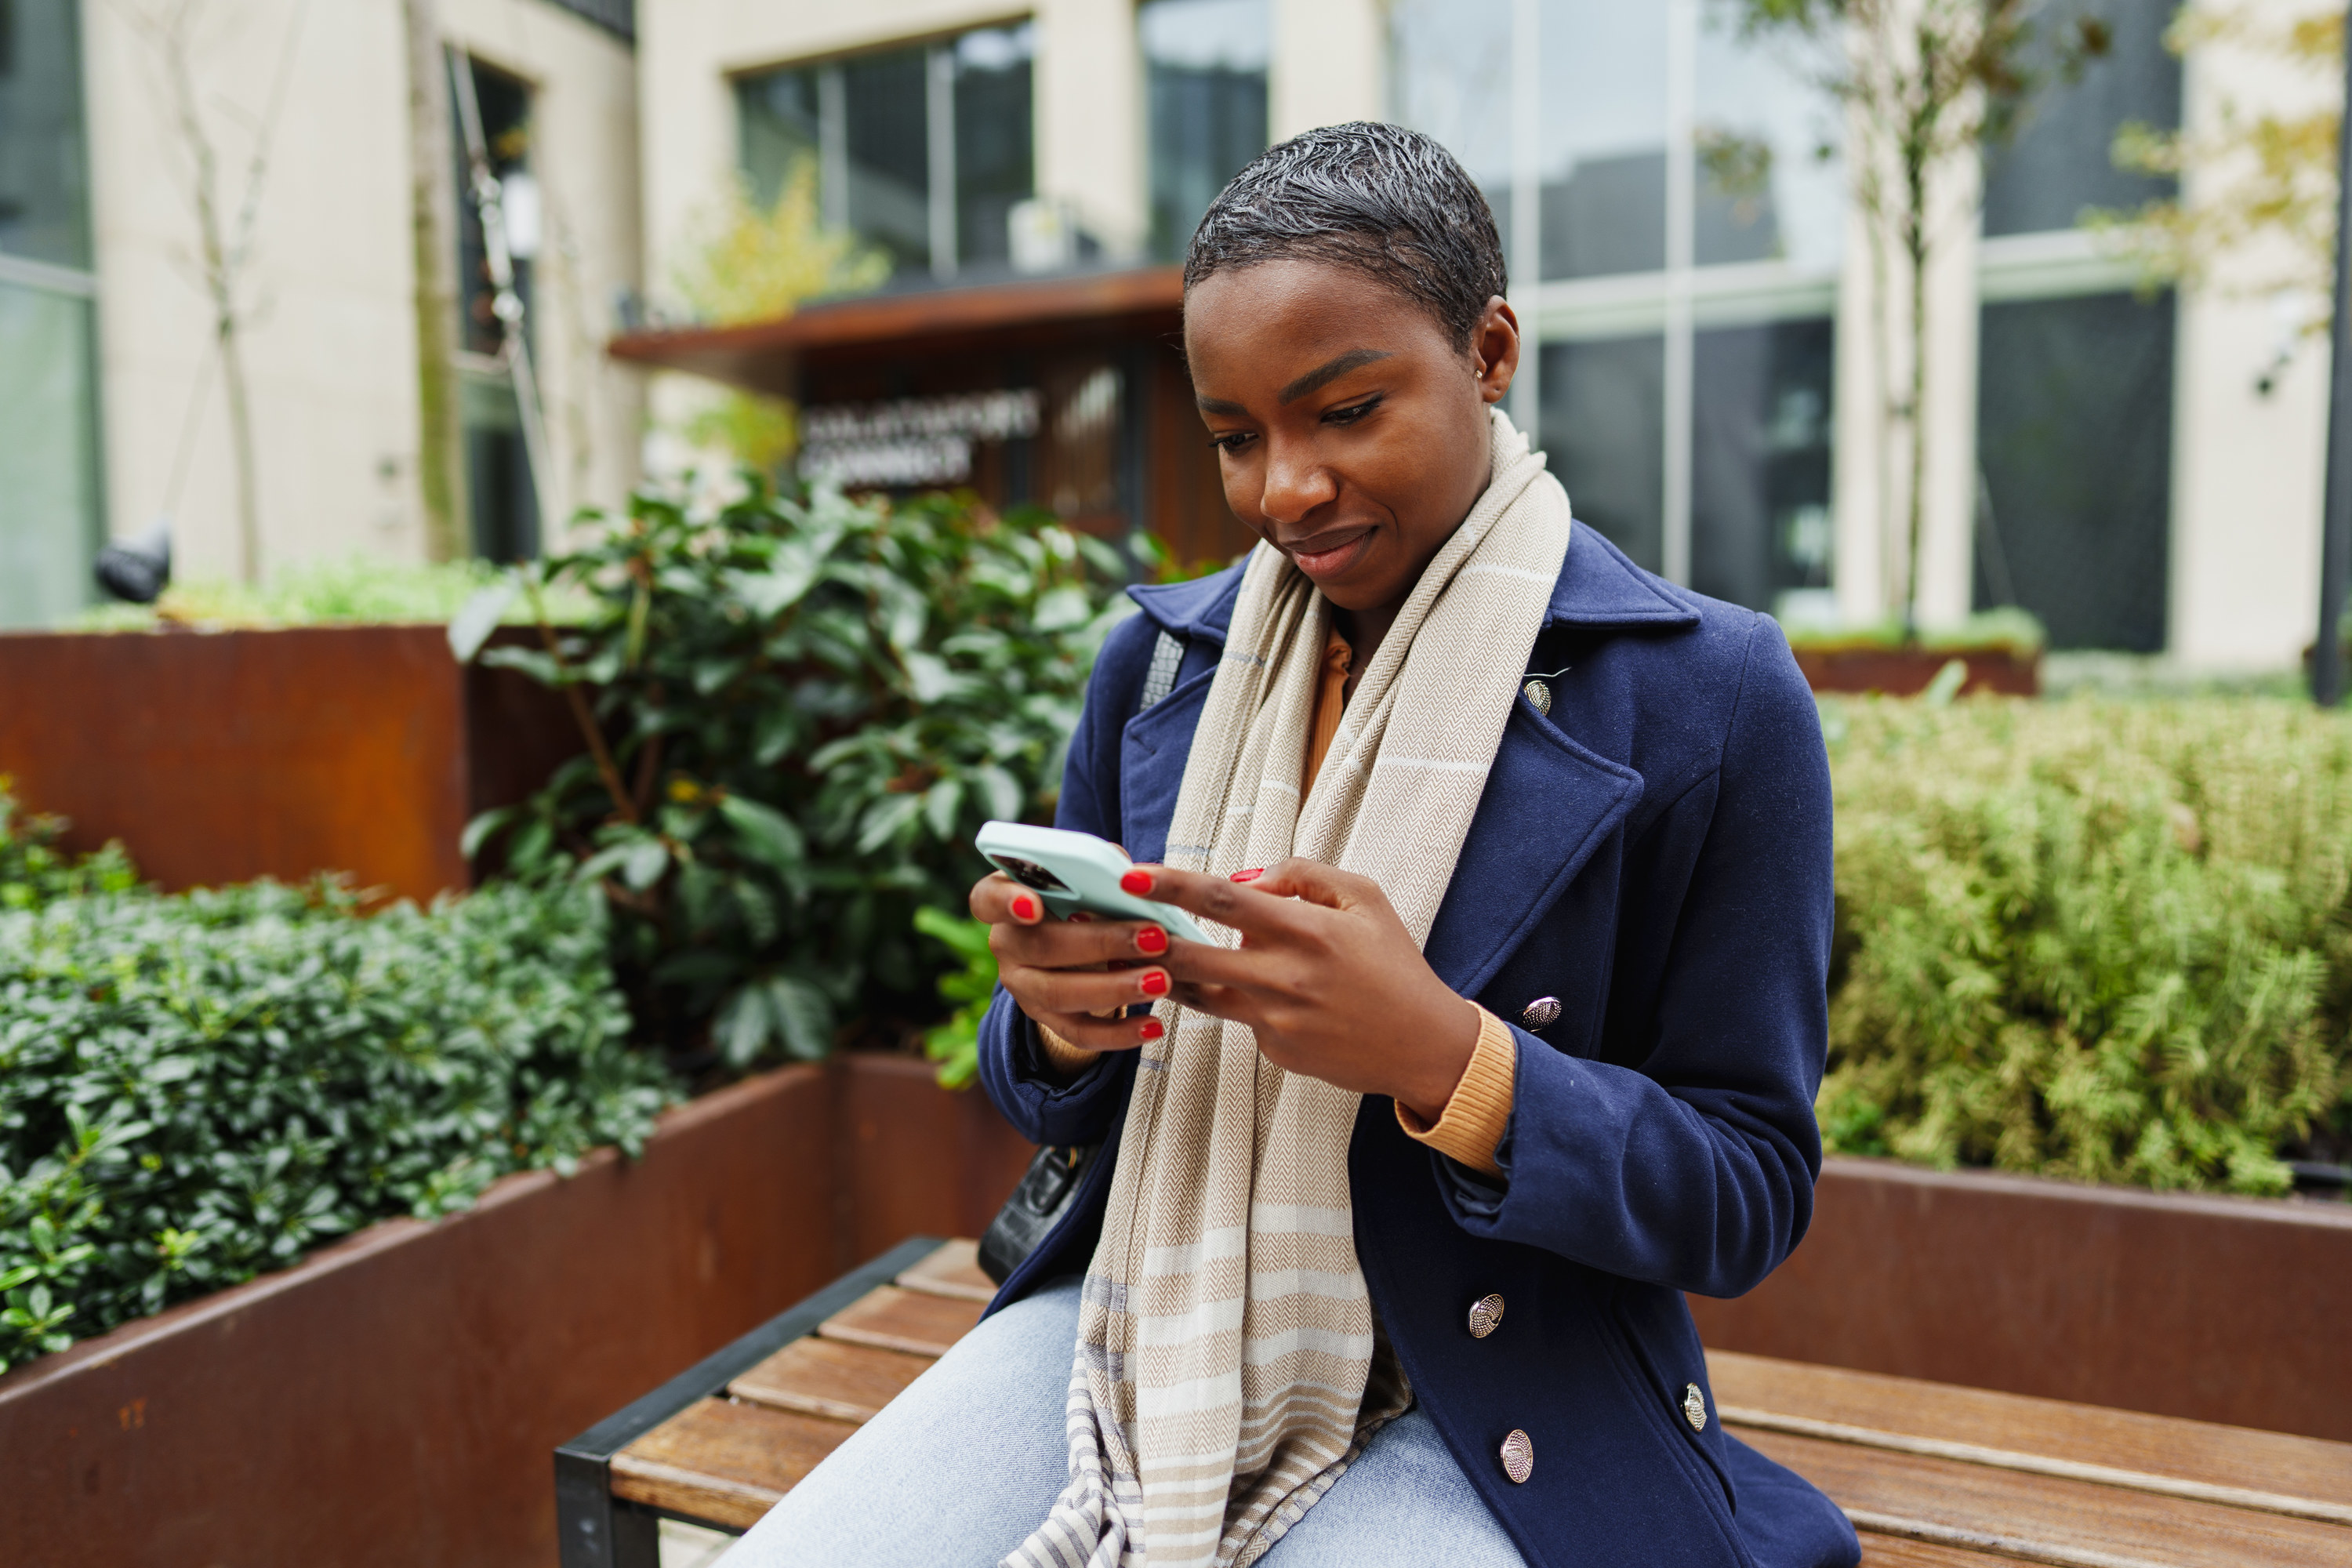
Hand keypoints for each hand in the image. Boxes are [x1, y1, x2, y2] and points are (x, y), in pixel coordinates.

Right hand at [969, 871, 1173, 1060]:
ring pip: (1058, 994)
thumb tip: (1129, 875)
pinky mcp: (1045, 1018)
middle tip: (1154, 938)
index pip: (987, 899)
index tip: (1033, 906)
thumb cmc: (1084, 896)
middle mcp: (1005, 944)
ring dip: (1115, 988)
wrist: (1077, 944)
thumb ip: (1100, 868)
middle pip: (1041, 946)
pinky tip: (1152, 1026)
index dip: (1006, 902)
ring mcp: (1021, 985)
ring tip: (1160, 981)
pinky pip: (1077, 1032)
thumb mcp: (1087, 875)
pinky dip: (1118, 1033)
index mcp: (1004, 898)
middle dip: (1101, 942)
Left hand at [1137, 859, 1479, 1122]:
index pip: (1222, 901)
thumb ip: (1302, 877)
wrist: (1424, 1044)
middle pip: (1193, 956)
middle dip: (1149, 941)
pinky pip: (1243, 1019)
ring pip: (1201, 995)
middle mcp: (1284, 977)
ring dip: (1171, 975)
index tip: (1132, 877)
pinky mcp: (1274, 1051)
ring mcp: (1275, 1020)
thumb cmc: (1395, 964)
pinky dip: (1242, 1003)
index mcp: (1306, 932)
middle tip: (1118, 927)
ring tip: (1155, 957)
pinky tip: (1269, 999)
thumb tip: (1244, 879)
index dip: (1171, 886)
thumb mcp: (1363, 899)